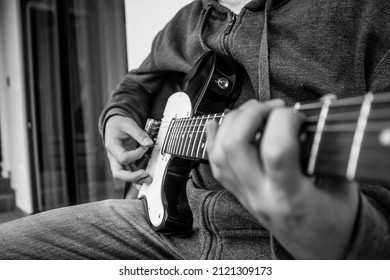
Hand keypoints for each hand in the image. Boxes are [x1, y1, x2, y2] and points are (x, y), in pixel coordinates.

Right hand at [104, 115, 152, 183]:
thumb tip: (149, 143)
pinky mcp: (124, 163)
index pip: (123, 157)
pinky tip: (144, 180)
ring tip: (148, 179)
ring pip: (123, 176)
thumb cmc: (119, 125)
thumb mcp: (129, 124)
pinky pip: (128, 173)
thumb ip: (139, 134)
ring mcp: (118, 161)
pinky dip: (136, 178)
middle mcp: (113, 157)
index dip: (136, 155)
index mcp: (112, 146)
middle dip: (132, 177)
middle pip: (118, 173)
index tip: (145, 148)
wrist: (113, 125)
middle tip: (145, 174)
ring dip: (136, 179)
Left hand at [206, 99, 358, 258]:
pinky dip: (213, 139)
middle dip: (251, 114)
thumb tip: (324, 105)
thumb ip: (329, 146)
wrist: (319, 248)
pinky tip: (219, 123)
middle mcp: (260, 195)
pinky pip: (215, 164)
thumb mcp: (342, 185)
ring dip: (231, 122)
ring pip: (219, 153)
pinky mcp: (238, 193)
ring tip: (253, 111)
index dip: (284, 120)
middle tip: (273, 108)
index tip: (298, 114)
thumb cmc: (334, 220)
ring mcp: (245, 195)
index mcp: (291, 196)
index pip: (275, 150)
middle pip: (235, 146)